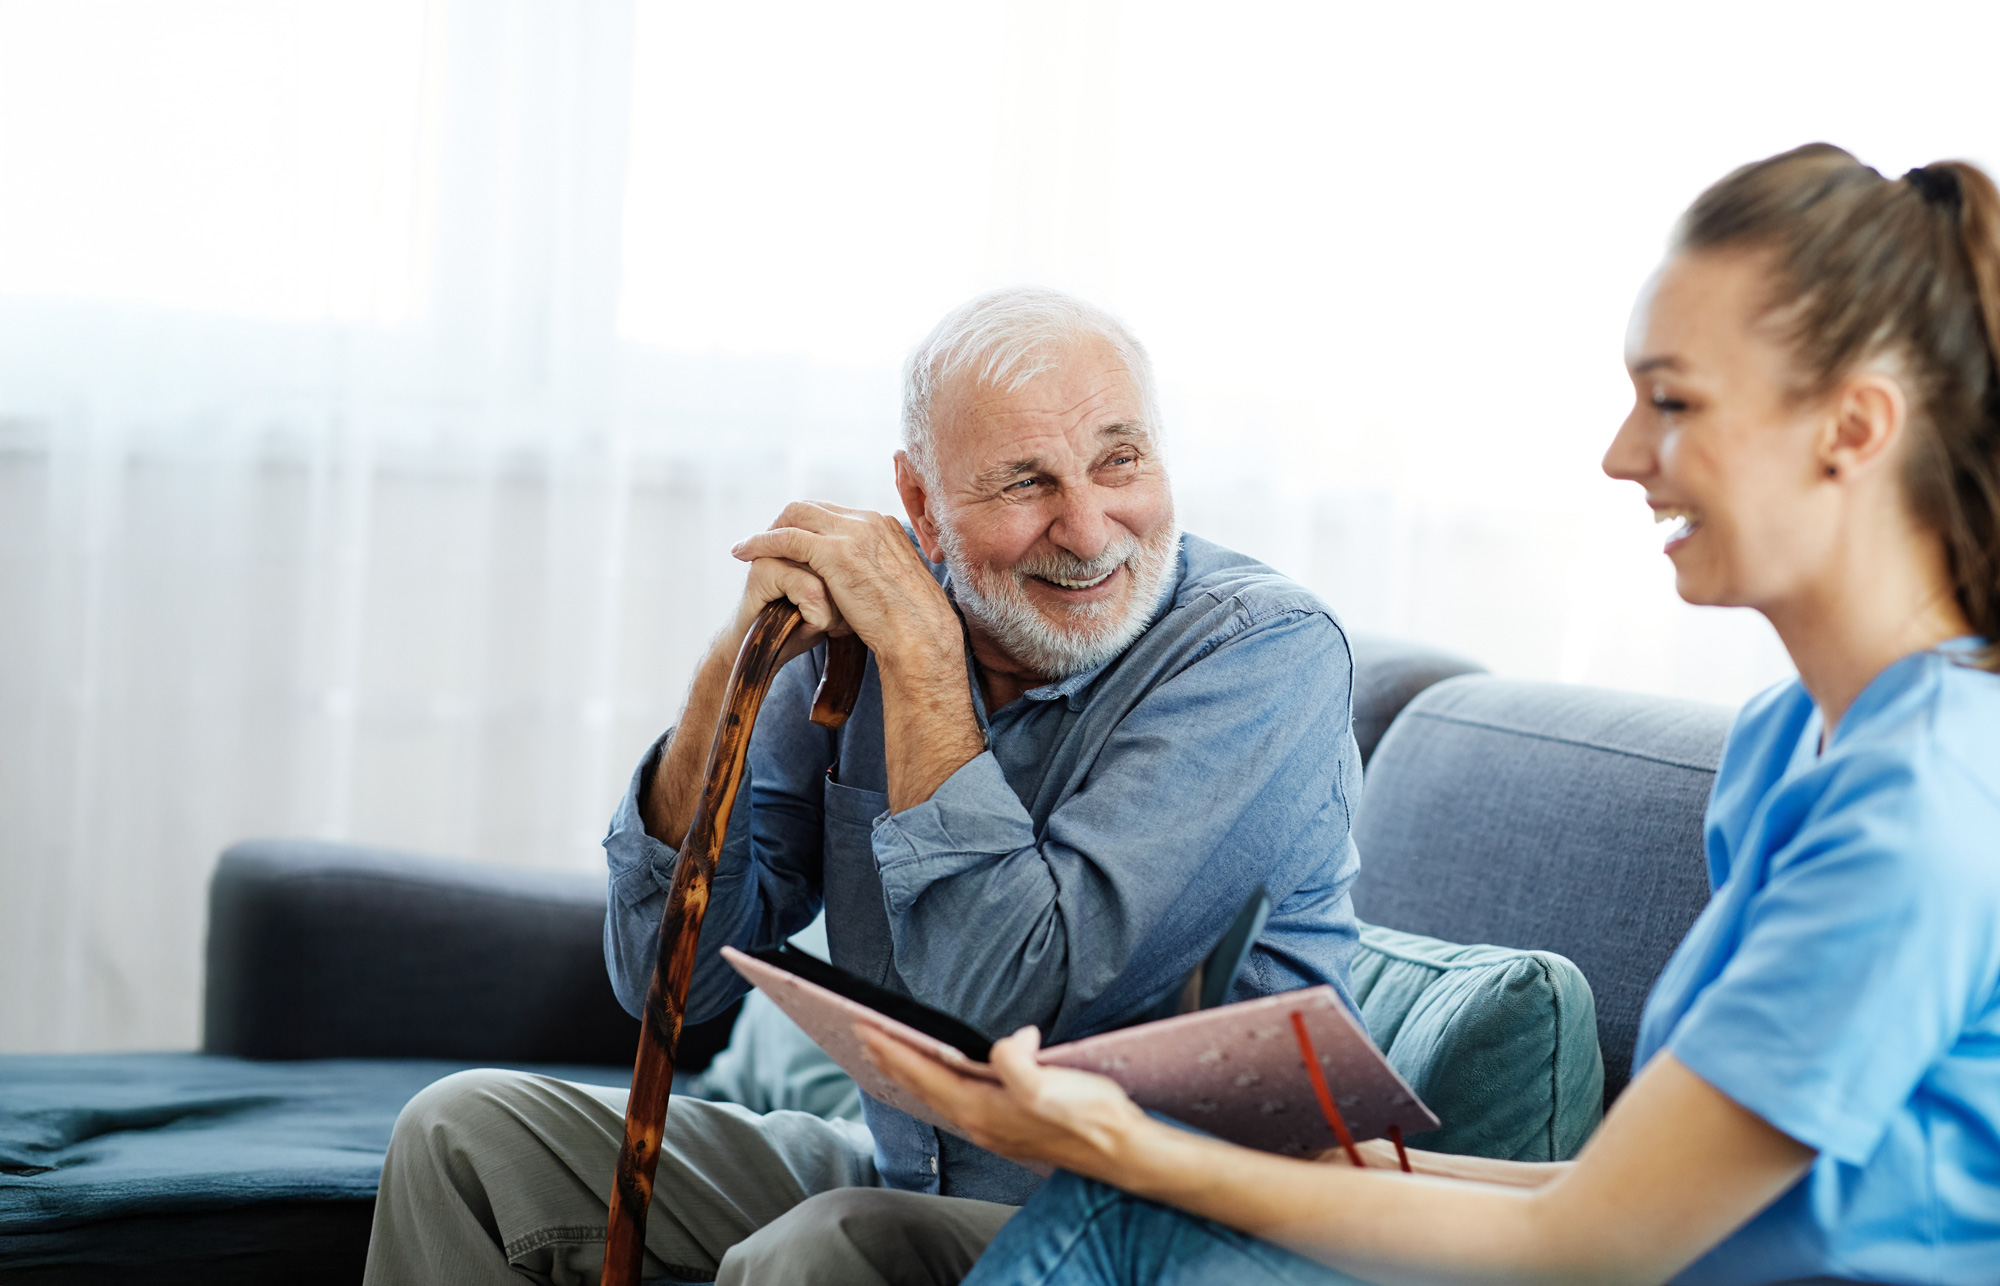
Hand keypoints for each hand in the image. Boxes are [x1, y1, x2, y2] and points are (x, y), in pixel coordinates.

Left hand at [731, 502, 959, 673]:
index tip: (790, 543)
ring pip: (795, 516)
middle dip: (783, 522)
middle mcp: (869, 521)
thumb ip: (878, 571)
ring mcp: (853, 533)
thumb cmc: (913, 624)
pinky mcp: (835, 553)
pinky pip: (786, 538)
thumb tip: (864, 580)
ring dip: (768, 530)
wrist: (921, 636)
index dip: (806, 526)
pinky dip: (761, 542)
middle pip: (811, 507)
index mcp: (884, 525)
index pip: (833, 513)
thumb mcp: (897, 586)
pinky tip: (744, 553)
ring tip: (748, 548)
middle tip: (763, 543)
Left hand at [860, 1024, 1150, 1177]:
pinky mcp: (1008, 1128)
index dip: (892, 1048)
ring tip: (889, 1054)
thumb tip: (1008, 1041)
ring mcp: (992, 1129)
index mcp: (981, 1109)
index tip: (863, 1025)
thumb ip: (1016, 1062)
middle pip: (921, 1087)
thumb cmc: (1089, 1117)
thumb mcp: (1049, 1084)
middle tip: (861, 1034)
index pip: (924, 1073)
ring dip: (909, 1074)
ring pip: (936, 1096)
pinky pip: (956, 1102)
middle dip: (889, 1060)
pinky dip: (936, 1085)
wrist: (1121, 1151)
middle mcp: (979, 1123)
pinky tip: (941, 1079)